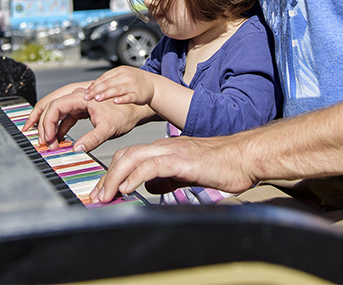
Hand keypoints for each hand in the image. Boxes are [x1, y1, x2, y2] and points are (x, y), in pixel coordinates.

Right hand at [38, 89, 152, 151]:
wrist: (135, 110)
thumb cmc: (124, 114)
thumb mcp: (108, 129)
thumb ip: (92, 139)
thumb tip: (77, 149)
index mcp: (81, 98)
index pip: (56, 106)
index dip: (48, 122)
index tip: (48, 138)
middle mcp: (78, 98)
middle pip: (53, 109)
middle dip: (45, 126)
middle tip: (44, 143)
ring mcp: (79, 104)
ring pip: (58, 114)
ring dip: (52, 129)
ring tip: (51, 145)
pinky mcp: (82, 111)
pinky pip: (65, 119)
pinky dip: (60, 130)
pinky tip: (59, 141)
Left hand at [84, 66, 155, 105]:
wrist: (154, 85)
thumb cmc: (135, 81)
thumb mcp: (123, 76)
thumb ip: (110, 80)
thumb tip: (92, 86)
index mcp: (121, 70)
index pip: (104, 77)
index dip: (94, 85)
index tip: (86, 92)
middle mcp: (126, 76)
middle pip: (108, 83)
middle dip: (96, 90)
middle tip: (87, 97)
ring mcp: (133, 85)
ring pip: (117, 90)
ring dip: (106, 94)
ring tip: (97, 99)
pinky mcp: (139, 94)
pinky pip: (129, 97)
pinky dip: (122, 99)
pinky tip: (115, 102)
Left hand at [89, 132, 256, 202]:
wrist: (244, 157)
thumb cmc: (222, 166)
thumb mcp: (187, 174)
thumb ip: (167, 179)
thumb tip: (149, 188)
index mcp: (165, 150)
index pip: (130, 156)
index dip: (114, 172)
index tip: (104, 191)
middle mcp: (164, 147)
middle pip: (126, 155)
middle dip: (107, 176)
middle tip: (98, 196)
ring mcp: (172, 151)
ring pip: (133, 157)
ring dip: (115, 177)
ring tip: (106, 195)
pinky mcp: (181, 159)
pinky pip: (152, 165)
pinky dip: (135, 176)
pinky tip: (128, 188)